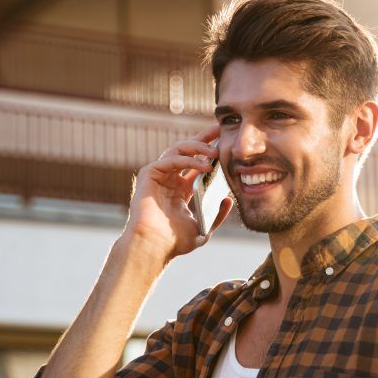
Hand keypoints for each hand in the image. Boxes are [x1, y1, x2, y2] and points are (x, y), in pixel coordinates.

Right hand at [121, 125, 233, 264]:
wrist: (154, 247)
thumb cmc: (174, 242)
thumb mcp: (203, 229)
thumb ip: (216, 216)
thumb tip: (228, 200)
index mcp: (181, 189)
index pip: (197, 164)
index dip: (209, 151)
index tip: (225, 142)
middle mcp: (169, 179)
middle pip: (188, 151)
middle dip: (204, 138)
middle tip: (220, 130)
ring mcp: (158, 175)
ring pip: (178, 150)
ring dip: (198, 148)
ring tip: (215, 152)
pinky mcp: (149, 174)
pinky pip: (170, 159)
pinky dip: (187, 160)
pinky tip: (204, 166)